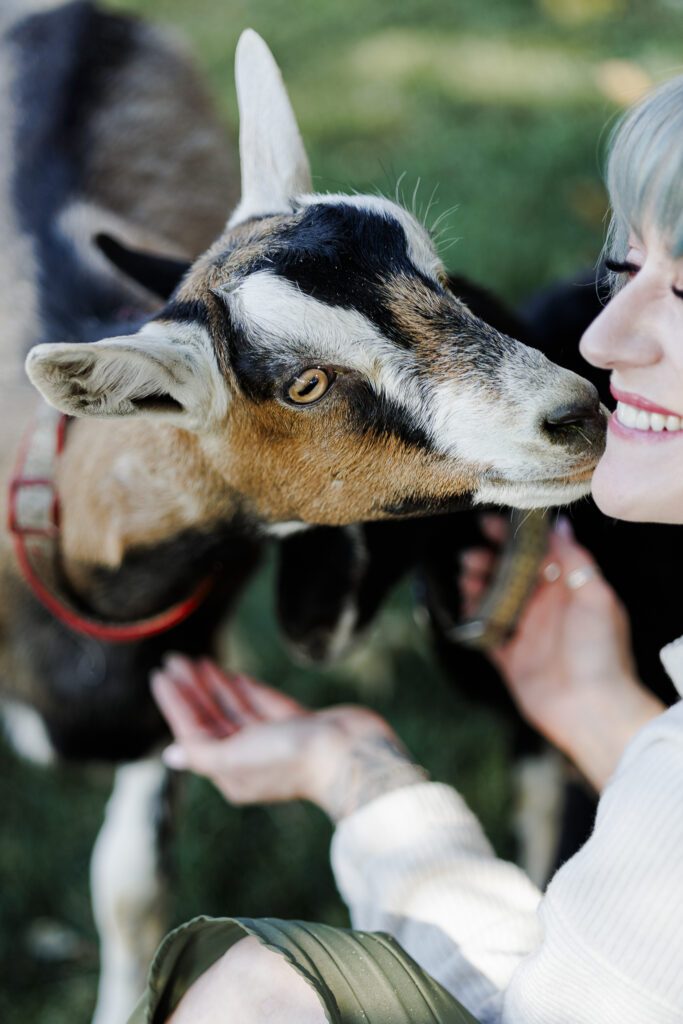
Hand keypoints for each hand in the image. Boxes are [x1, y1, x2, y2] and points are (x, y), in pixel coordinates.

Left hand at [150, 655, 423, 820]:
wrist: (350, 753)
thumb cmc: (290, 759)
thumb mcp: (233, 759)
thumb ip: (201, 752)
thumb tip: (170, 755)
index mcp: (231, 773)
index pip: (193, 732)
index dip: (175, 704)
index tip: (160, 675)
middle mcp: (249, 758)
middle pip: (211, 718)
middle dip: (192, 689)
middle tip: (173, 659)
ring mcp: (273, 739)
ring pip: (233, 708)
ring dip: (213, 683)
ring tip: (194, 659)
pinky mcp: (295, 723)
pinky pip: (259, 702)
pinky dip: (241, 687)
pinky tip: (226, 673)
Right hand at [460, 516, 663, 789]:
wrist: (592, 708)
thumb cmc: (601, 651)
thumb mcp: (596, 596)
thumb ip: (575, 559)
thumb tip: (560, 524)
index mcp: (567, 589)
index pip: (535, 554)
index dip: (512, 538)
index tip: (489, 524)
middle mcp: (545, 608)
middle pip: (509, 575)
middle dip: (488, 560)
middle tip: (470, 554)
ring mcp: (526, 633)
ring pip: (493, 600)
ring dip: (477, 584)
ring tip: (465, 576)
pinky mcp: (510, 658)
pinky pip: (486, 633)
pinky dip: (473, 618)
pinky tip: (463, 605)